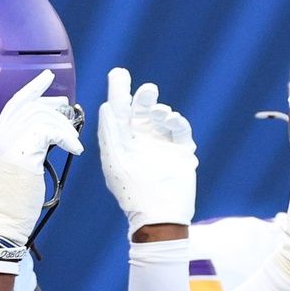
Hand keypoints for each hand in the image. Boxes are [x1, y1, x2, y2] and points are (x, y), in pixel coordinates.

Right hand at [0, 69, 83, 245]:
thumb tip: (47, 132)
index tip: (48, 78)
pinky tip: (75, 149)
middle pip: (28, 105)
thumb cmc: (14, 201)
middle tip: (69, 108)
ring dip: (64, 126)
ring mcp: (8, 146)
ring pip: (40, 117)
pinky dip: (66, 137)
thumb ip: (28, 146)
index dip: (33, 89)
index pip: (14, 104)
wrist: (4, 221)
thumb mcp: (19, 166)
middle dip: (52, 104)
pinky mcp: (22, 156)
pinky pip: (47, 132)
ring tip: (74, 142)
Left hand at [98, 67, 196, 236]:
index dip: (119, 91)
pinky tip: (172, 121)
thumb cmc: (132, 190)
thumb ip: (110, 130)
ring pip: (161, 117)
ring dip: (160, 110)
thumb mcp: (115, 159)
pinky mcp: (180, 152)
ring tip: (160, 113)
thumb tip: (109, 104)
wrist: (160, 216)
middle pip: (141, 110)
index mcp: (121, 141)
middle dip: (143, 98)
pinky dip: (177, 122)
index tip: (120, 74)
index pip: (119, 110)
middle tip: (148, 90)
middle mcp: (140, 140)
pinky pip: (180, 130)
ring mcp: (160, 146)